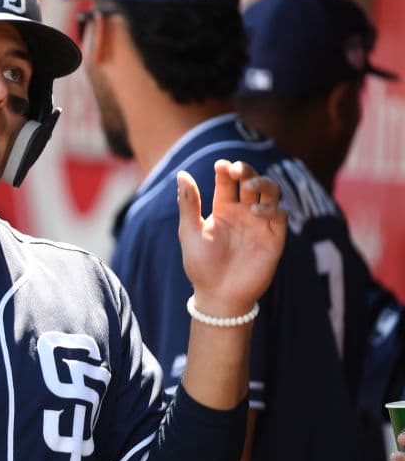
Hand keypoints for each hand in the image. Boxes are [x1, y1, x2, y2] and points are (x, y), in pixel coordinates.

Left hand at [177, 159, 286, 317]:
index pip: (227, 181)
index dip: (226, 169)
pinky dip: (271, 209)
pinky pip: (279, 215)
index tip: (221, 165)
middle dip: (247, 171)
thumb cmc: (200, 264)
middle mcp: (244, 212)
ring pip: (270, 193)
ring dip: (263, 183)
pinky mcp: (274, 238)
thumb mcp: (191, 232)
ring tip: (250, 185)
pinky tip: (256, 211)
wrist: (218, 295)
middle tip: (237, 170)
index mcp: (223, 208)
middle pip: (251, 181)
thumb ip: (189, 203)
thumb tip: (181, 173)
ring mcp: (260, 223)